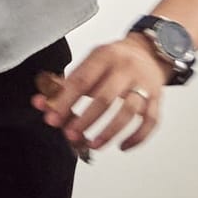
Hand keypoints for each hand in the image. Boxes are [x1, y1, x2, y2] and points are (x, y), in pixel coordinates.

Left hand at [32, 36, 165, 151]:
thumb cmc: (114, 60)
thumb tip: (40, 104)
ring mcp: (144, 83)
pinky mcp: (157, 98)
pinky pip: (151, 121)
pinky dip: (137, 137)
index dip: (65, 101)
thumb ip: (65, 85)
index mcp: (104, 56)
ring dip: (109, 132)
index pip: (81, 80)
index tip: (53, 118)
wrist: (148, 51)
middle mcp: (126, 68)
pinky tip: (123, 146)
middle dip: (85, 120)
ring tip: (93, 145)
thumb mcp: (90, 63)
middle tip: (70, 135)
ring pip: (129, 111)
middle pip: (105, 97)